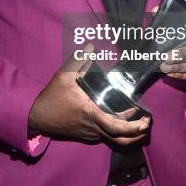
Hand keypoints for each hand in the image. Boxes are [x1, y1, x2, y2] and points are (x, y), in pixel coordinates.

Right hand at [28, 44, 149, 144]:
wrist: (37, 116)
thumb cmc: (52, 96)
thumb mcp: (64, 75)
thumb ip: (79, 60)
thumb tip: (91, 45)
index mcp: (90, 114)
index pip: (115, 127)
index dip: (132, 127)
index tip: (144, 122)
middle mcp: (93, 128)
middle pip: (120, 139)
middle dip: (137, 134)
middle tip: (147, 123)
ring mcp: (89, 133)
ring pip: (114, 140)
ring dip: (129, 134)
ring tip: (139, 123)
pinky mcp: (86, 135)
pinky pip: (106, 136)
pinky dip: (117, 132)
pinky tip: (121, 120)